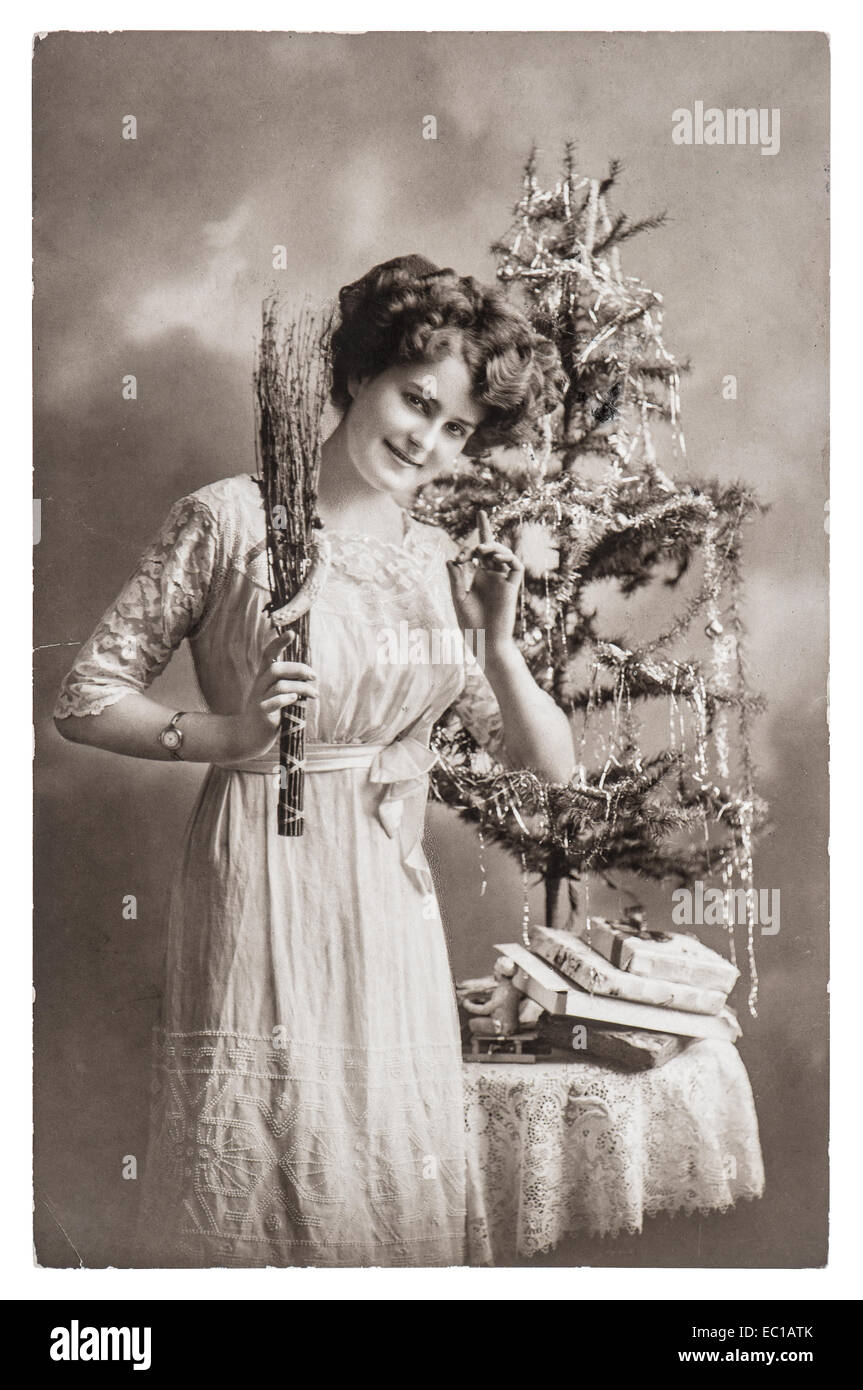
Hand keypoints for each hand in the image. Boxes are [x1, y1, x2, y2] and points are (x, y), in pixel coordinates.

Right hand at [227, 629, 319, 760]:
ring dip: (301, 687)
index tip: (292, 633)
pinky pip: (274, 702)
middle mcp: (259, 685)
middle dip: (298, 669)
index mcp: (263, 677)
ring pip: (280, 685)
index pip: (268, 655)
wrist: (247, 737)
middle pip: (276, 668)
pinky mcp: (263, 714)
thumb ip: (288, 683)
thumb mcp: (274, 694)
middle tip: (314, 676)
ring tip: (314, 694)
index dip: (279, 642)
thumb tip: (310, 675)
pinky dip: (286, 699)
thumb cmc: (266, 713)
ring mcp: (260, 699)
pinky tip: (295, 700)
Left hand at [446, 509, 522, 651]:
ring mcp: (503, 580)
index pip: (481, 549)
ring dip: (493, 547)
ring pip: (504, 554)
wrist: (485, 642)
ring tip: (481, 550)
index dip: (483, 530)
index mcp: (479, 576)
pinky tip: (495, 557)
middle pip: (492, 548)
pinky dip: (507, 557)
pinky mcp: (512, 587)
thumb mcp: (458, 599)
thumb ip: (456, 579)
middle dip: (482, 542)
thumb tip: (450, 559)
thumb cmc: (471, 625)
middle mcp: (493, 575)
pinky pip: (515, 566)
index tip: (477, 520)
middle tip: (470, 552)